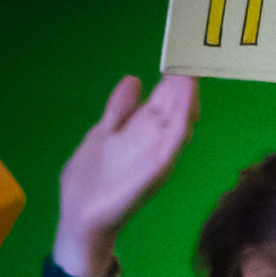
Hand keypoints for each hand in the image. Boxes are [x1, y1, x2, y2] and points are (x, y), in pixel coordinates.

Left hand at [55, 72, 199, 276]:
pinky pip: (172, 145)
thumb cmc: (89, 183)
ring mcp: (155, 157)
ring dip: (186, 100)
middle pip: (171, 109)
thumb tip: (133, 79)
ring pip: (176, 123)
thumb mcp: (102, 135)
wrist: (81, 220)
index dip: (169, 81)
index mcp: (138, 132)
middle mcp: (151, 143)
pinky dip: (182, 123)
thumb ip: (119, 110)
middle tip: (194, 56)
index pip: (160, 102)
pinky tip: (189, 105)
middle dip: (181, 85)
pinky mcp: (154, 172)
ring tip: (194, 74)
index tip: (179, 58)